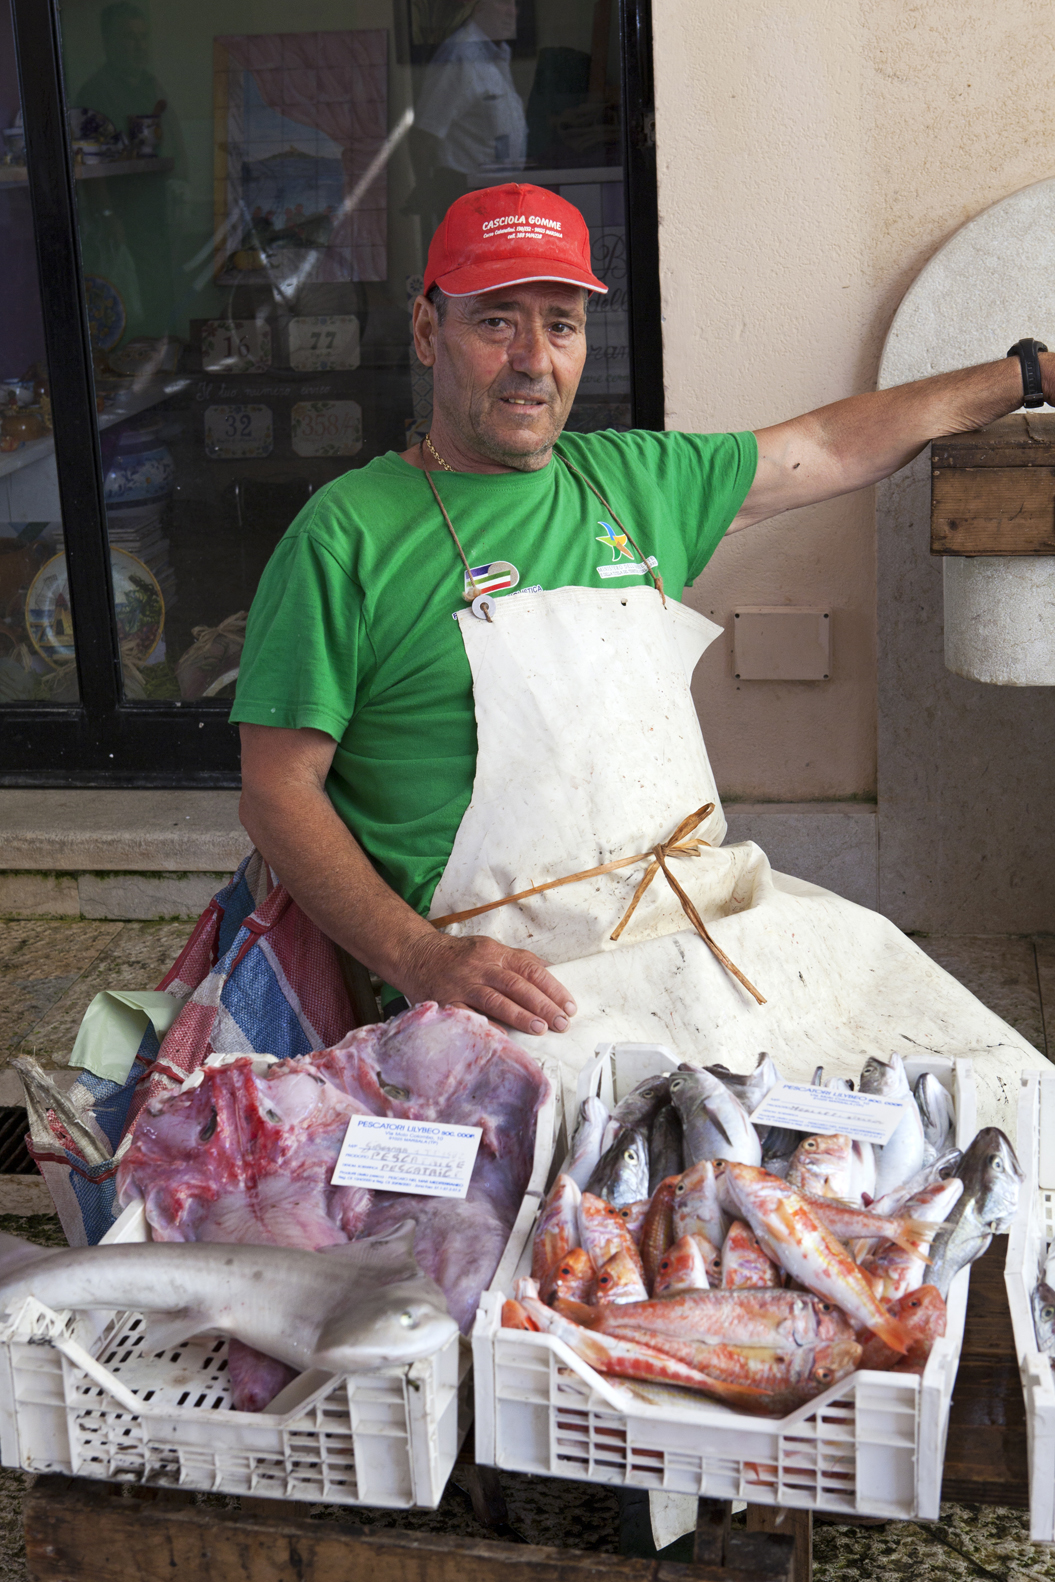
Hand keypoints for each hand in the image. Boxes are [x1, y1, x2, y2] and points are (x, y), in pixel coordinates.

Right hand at [397, 930, 576, 1037]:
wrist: (415, 954)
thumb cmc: (458, 955)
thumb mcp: (489, 948)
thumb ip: (517, 960)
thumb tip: (549, 970)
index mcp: (495, 953)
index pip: (531, 970)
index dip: (553, 988)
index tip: (569, 1006)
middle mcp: (481, 967)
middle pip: (517, 986)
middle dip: (543, 1005)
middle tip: (562, 1022)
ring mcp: (463, 984)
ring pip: (496, 1000)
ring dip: (520, 1015)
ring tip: (541, 1028)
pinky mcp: (446, 1000)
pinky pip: (467, 1015)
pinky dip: (485, 1025)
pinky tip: (502, 1037)